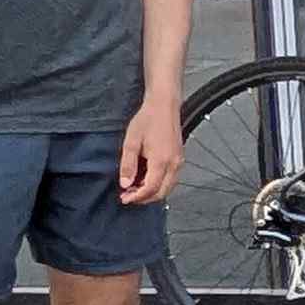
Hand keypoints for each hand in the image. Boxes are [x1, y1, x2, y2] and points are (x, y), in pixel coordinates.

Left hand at [118, 92, 181, 206]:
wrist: (164, 106)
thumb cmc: (147, 120)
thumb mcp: (131, 142)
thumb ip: (128, 165)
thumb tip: (125, 184)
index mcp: (161, 161)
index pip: (150, 188)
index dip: (137, 197)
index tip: (124, 198)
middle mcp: (173, 164)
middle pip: (162, 192)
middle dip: (145, 198)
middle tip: (129, 196)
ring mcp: (179, 162)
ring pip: (168, 187)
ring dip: (153, 192)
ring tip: (136, 189)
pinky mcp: (179, 159)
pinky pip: (172, 179)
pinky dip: (160, 185)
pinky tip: (147, 179)